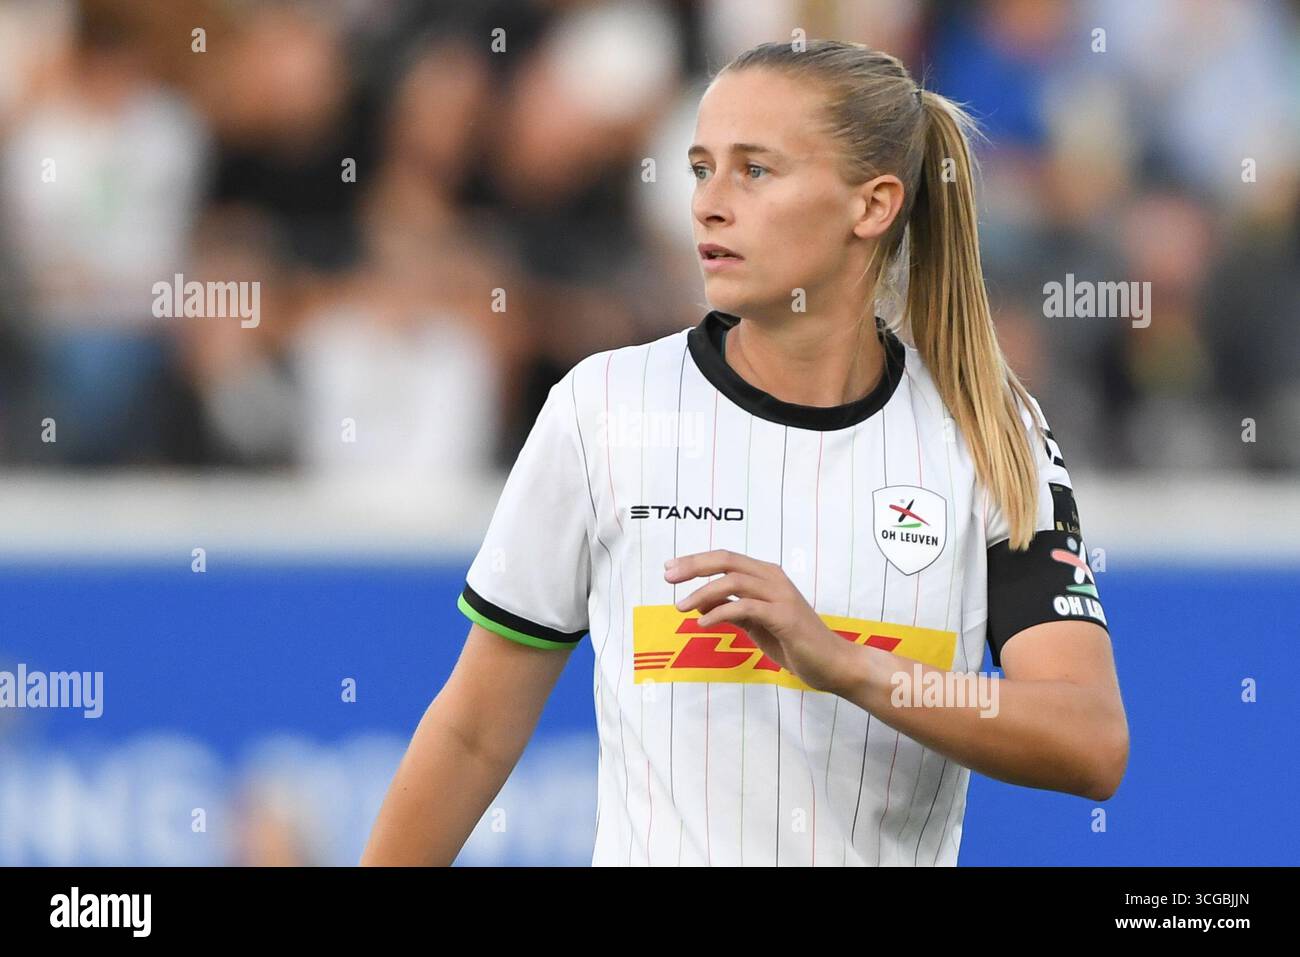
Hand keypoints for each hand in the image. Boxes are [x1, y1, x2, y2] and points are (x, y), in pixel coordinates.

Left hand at [664, 549, 855, 694]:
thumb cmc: (794, 642)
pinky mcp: (784, 617)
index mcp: (766, 576)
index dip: (696, 560)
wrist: (832, 663)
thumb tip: (698, 602)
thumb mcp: (755, 623)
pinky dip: (720, 613)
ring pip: (733, 581)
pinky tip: (703, 623)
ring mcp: (780, 596)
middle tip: (667, 578)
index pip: (725, 558)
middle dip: (693, 566)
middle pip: (726, 561)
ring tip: (681, 607)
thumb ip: (731, 609)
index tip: (670, 569)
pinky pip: (745, 608)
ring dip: (702, 593)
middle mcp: (773, 579)